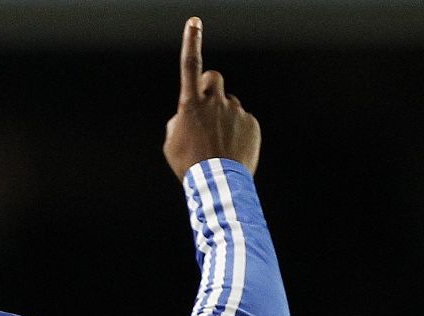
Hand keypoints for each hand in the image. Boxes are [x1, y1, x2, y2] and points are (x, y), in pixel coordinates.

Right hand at [163, 18, 259, 177]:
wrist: (218, 183)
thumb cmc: (189, 164)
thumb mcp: (171, 142)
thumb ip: (179, 121)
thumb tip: (189, 115)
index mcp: (190, 104)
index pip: (190, 66)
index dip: (192, 43)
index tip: (194, 23)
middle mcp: (215, 102)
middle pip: (214, 79)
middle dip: (210, 88)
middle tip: (206, 108)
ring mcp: (235, 111)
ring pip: (228, 105)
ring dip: (223, 117)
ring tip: (218, 144)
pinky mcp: (251, 123)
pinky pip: (242, 120)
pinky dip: (236, 132)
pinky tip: (230, 149)